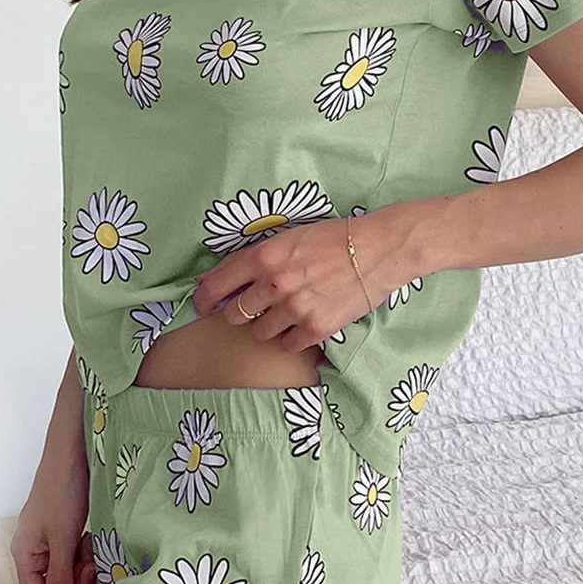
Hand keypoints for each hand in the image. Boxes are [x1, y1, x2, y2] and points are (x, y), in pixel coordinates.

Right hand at [10, 449, 93, 583]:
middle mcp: (34, 549)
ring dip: (84, 564)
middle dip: (76, 581)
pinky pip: (76, 551)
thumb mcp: (63, 539)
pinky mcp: (65, 527)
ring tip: (93, 547)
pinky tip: (93, 537)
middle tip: (92, 566)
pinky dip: (87, 550)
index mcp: (24, 554)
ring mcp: (50, 538)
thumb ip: (59, 578)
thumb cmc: (62, 492)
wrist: (73, 454)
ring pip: (68, 568)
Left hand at [192, 212, 399, 354]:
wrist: (380, 249)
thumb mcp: (287, 238)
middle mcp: (275, 284)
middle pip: (236, 314)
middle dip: (241, 312)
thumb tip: (210, 280)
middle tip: (256, 306)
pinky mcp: (316, 328)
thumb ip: (250, 259)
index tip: (202, 306)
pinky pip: (287, 345)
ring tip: (288, 311)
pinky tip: (304, 322)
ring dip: (268, 325)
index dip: (203, 299)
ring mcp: (295, 308)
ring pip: (260, 332)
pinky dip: (291, 338)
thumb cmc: (334, 238)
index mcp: (264, 257)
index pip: (216, 286)